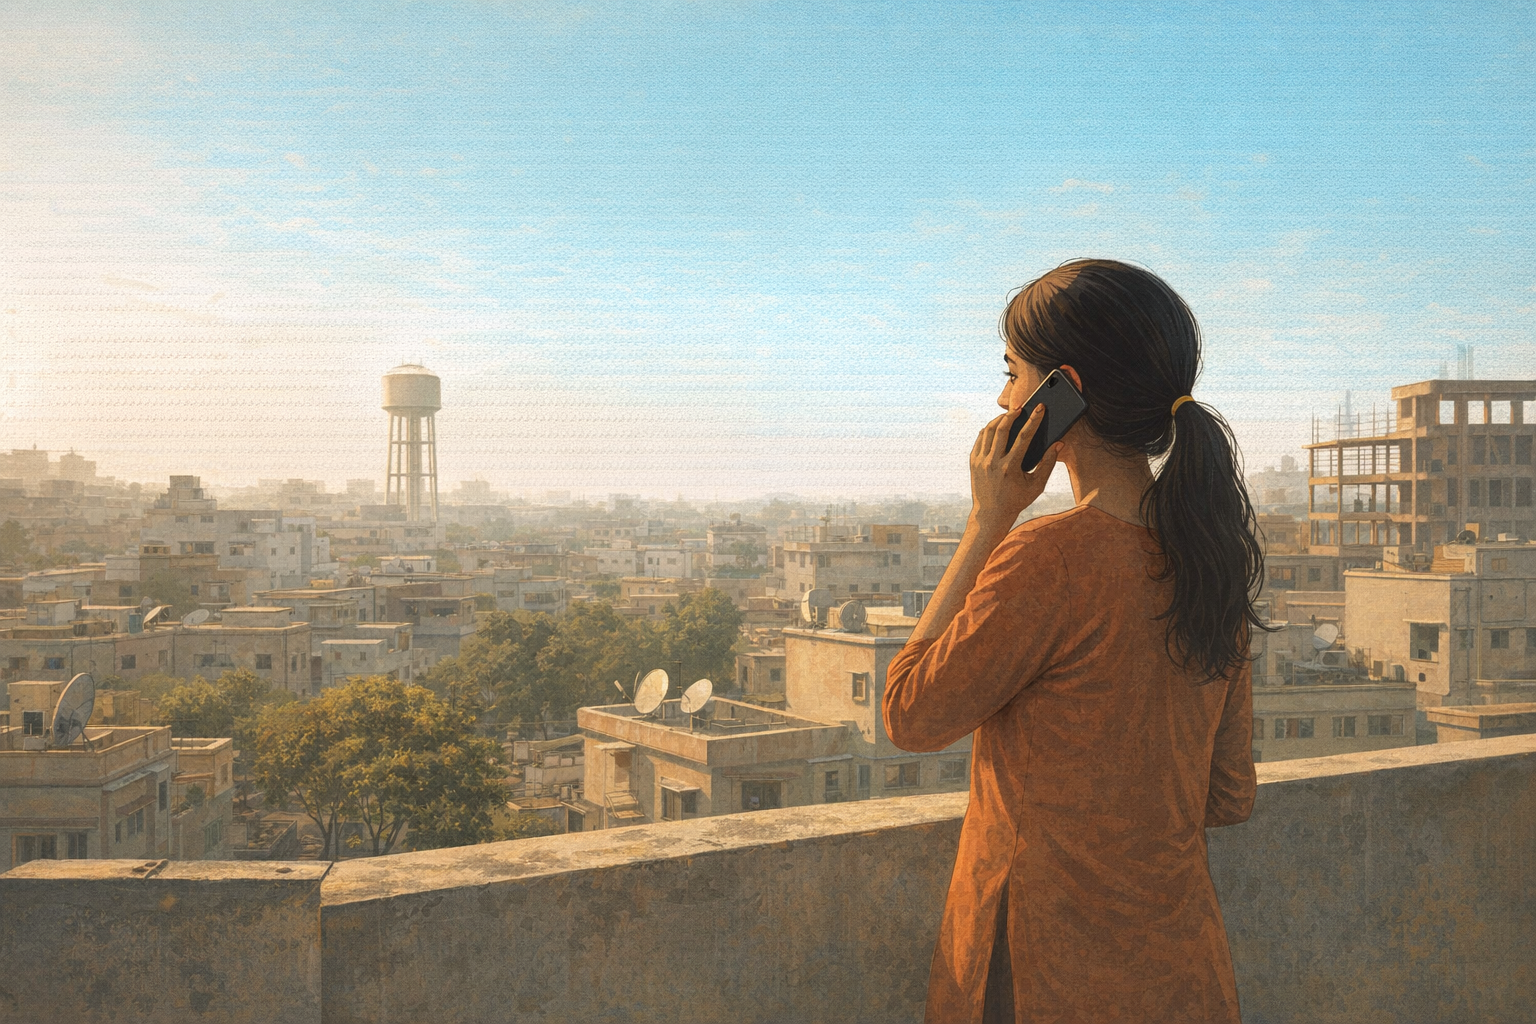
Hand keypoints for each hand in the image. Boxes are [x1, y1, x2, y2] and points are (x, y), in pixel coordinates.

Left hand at [969, 404, 1060, 528]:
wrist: (991, 514)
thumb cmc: (1017, 500)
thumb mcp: (1036, 485)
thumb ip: (1048, 464)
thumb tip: (1058, 444)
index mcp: (1010, 468)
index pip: (1024, 437)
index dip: (1034, 421)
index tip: (1040, 408)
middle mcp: (993, 463)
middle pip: (1002, 430)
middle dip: (1013, 415)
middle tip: (1021, 407)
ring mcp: (980, 462)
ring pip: (988, 431)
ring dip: (999, 420)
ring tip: (1009, 414)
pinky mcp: (973, 462)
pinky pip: (980, 439)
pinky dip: (988, 429)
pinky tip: (997, 426)